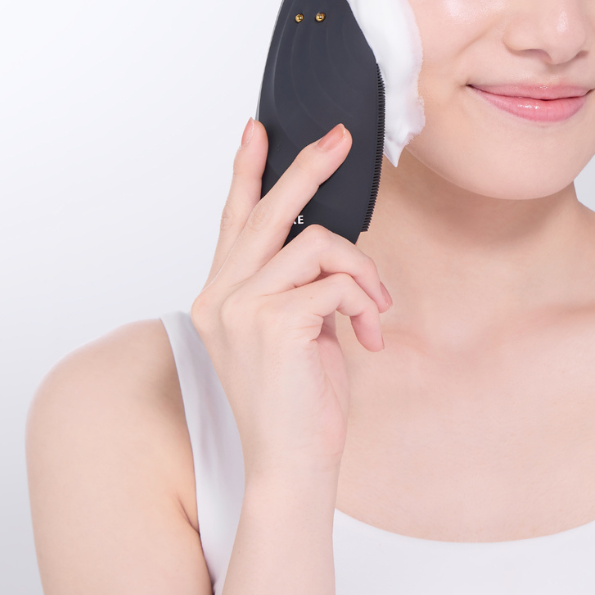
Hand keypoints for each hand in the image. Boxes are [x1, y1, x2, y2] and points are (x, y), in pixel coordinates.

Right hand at [191, 118, 390, 481]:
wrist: (292, 464)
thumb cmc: (298, 399)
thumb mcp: (298, 329)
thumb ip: (300, 284)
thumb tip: (331, 244)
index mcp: (222, 294)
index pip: (233, 219)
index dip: (247, 172)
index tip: (256, 130)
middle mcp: (220, 295)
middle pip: (269, 211)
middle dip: (308, 168)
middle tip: (340, 138)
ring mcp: (241, 307)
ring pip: (318, 243)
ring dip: (362, 271)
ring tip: (374, 309)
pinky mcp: (272, 322)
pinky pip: (337, 282)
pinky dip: (364, 301)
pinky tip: (367, 336)